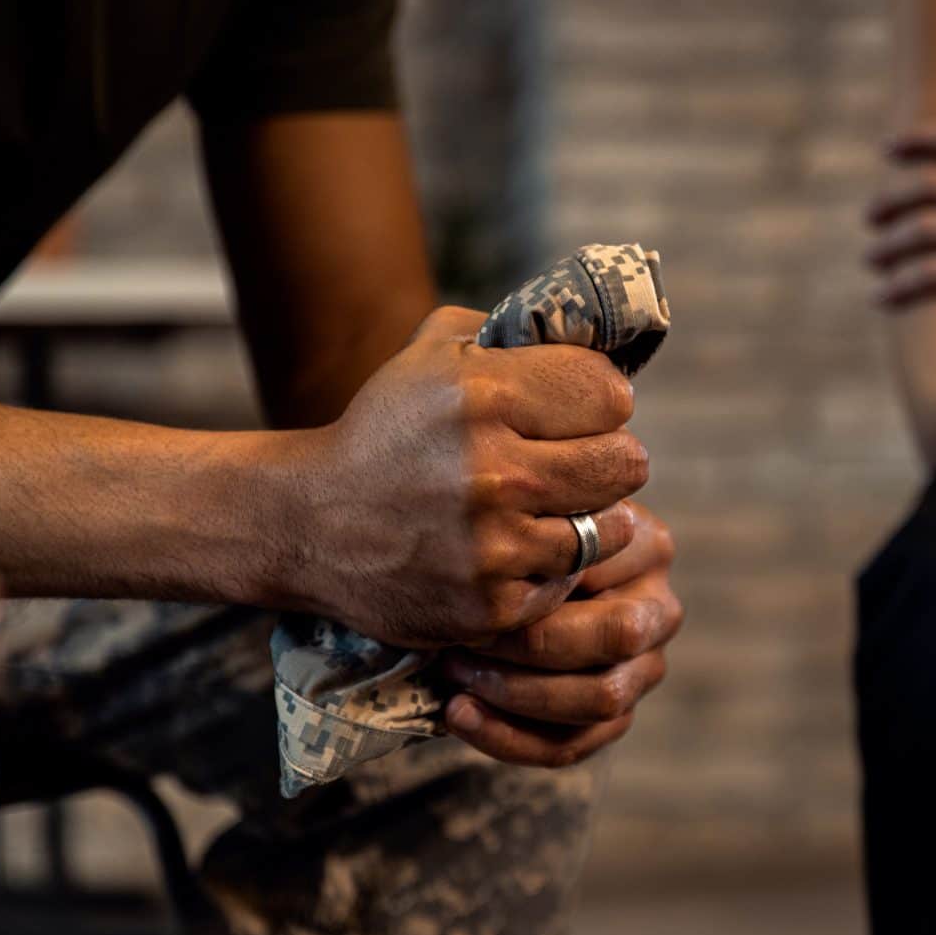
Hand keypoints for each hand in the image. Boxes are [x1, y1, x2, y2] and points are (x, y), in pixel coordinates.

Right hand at [287, 306, 649, 647]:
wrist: (309, 524)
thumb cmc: (387, 429)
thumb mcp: (433, 351)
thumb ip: (515, 331)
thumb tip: (599, 328)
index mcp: (482, 395)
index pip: (610, 393)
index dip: (601, 399)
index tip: (579, 411)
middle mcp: (492, 471)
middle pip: (626, 461)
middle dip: (608, 456)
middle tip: (578, 461)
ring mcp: (494, 546)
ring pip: (612, 526)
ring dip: (592, 516)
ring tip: (553, 506)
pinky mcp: (494, 606)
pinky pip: (574, 579)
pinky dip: (558, 566)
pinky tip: (521, 549)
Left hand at [439, 500, 680, 766]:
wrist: (503, 580)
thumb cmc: (513, 540)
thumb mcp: (525, 517)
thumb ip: (536, 536)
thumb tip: (520, 564)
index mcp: (649, 546)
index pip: (606, 572)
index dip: (541, 584)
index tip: (478, 587)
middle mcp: (660, 609)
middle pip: (617, 636)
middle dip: (532, 644)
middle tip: (466, 636)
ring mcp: (644, 668)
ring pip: (599, 698)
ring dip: (517, 693)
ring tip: (456, 673)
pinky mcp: (616, 716)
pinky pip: (570, 744)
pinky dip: (507, 736)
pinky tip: (458, 713)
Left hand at [866, 123, 935, 316]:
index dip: (919, 138)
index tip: (887, 147)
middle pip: (930, 183)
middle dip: (891, 198)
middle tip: (869, 218)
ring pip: (923, 227)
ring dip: (887, 246)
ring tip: (871, 262)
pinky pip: (930, 270)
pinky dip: (898, 284)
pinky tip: (881, 298)